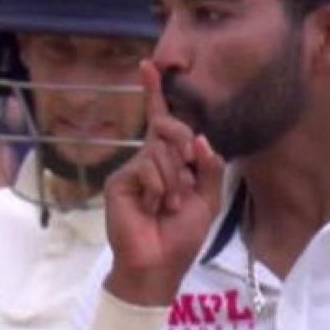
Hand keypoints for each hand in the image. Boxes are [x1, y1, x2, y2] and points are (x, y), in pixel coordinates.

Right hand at [103, 62, 225, 306]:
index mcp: (170, 161)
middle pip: (168, 128)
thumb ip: (209, 167)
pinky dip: (160, 188)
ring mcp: (134, 169)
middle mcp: (149, 160)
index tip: (149, 64)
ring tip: (169, 206)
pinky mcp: (121, 181)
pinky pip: (148, 168)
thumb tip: (198, 137)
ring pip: (161, 151)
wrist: (159, 264)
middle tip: (188, 181)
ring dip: (175, 181)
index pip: (162, 121)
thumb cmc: (182, 235)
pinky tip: (154, 208)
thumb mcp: (208, 199)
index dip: (155, 93)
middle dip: (183, 147)